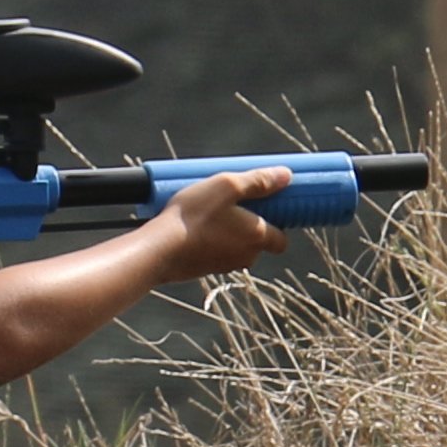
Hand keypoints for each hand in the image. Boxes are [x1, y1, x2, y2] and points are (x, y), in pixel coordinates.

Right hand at [149, 165, 291, 282]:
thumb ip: (258, 181)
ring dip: (227, 231)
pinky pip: (215, 252)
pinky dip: (210, 241)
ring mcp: (224, 266)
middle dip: (249, 224)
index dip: (276, 222)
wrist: (159, 251)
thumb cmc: (194, 216)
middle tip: (230, 203)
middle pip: (258, 242)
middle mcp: (245, 256)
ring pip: (235, 247)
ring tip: (207, 212)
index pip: (281, 240)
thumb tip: (287, 176)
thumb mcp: (227, 186)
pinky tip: (193, 226)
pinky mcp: (204, 270)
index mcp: (258, 237)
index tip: (264, 206)